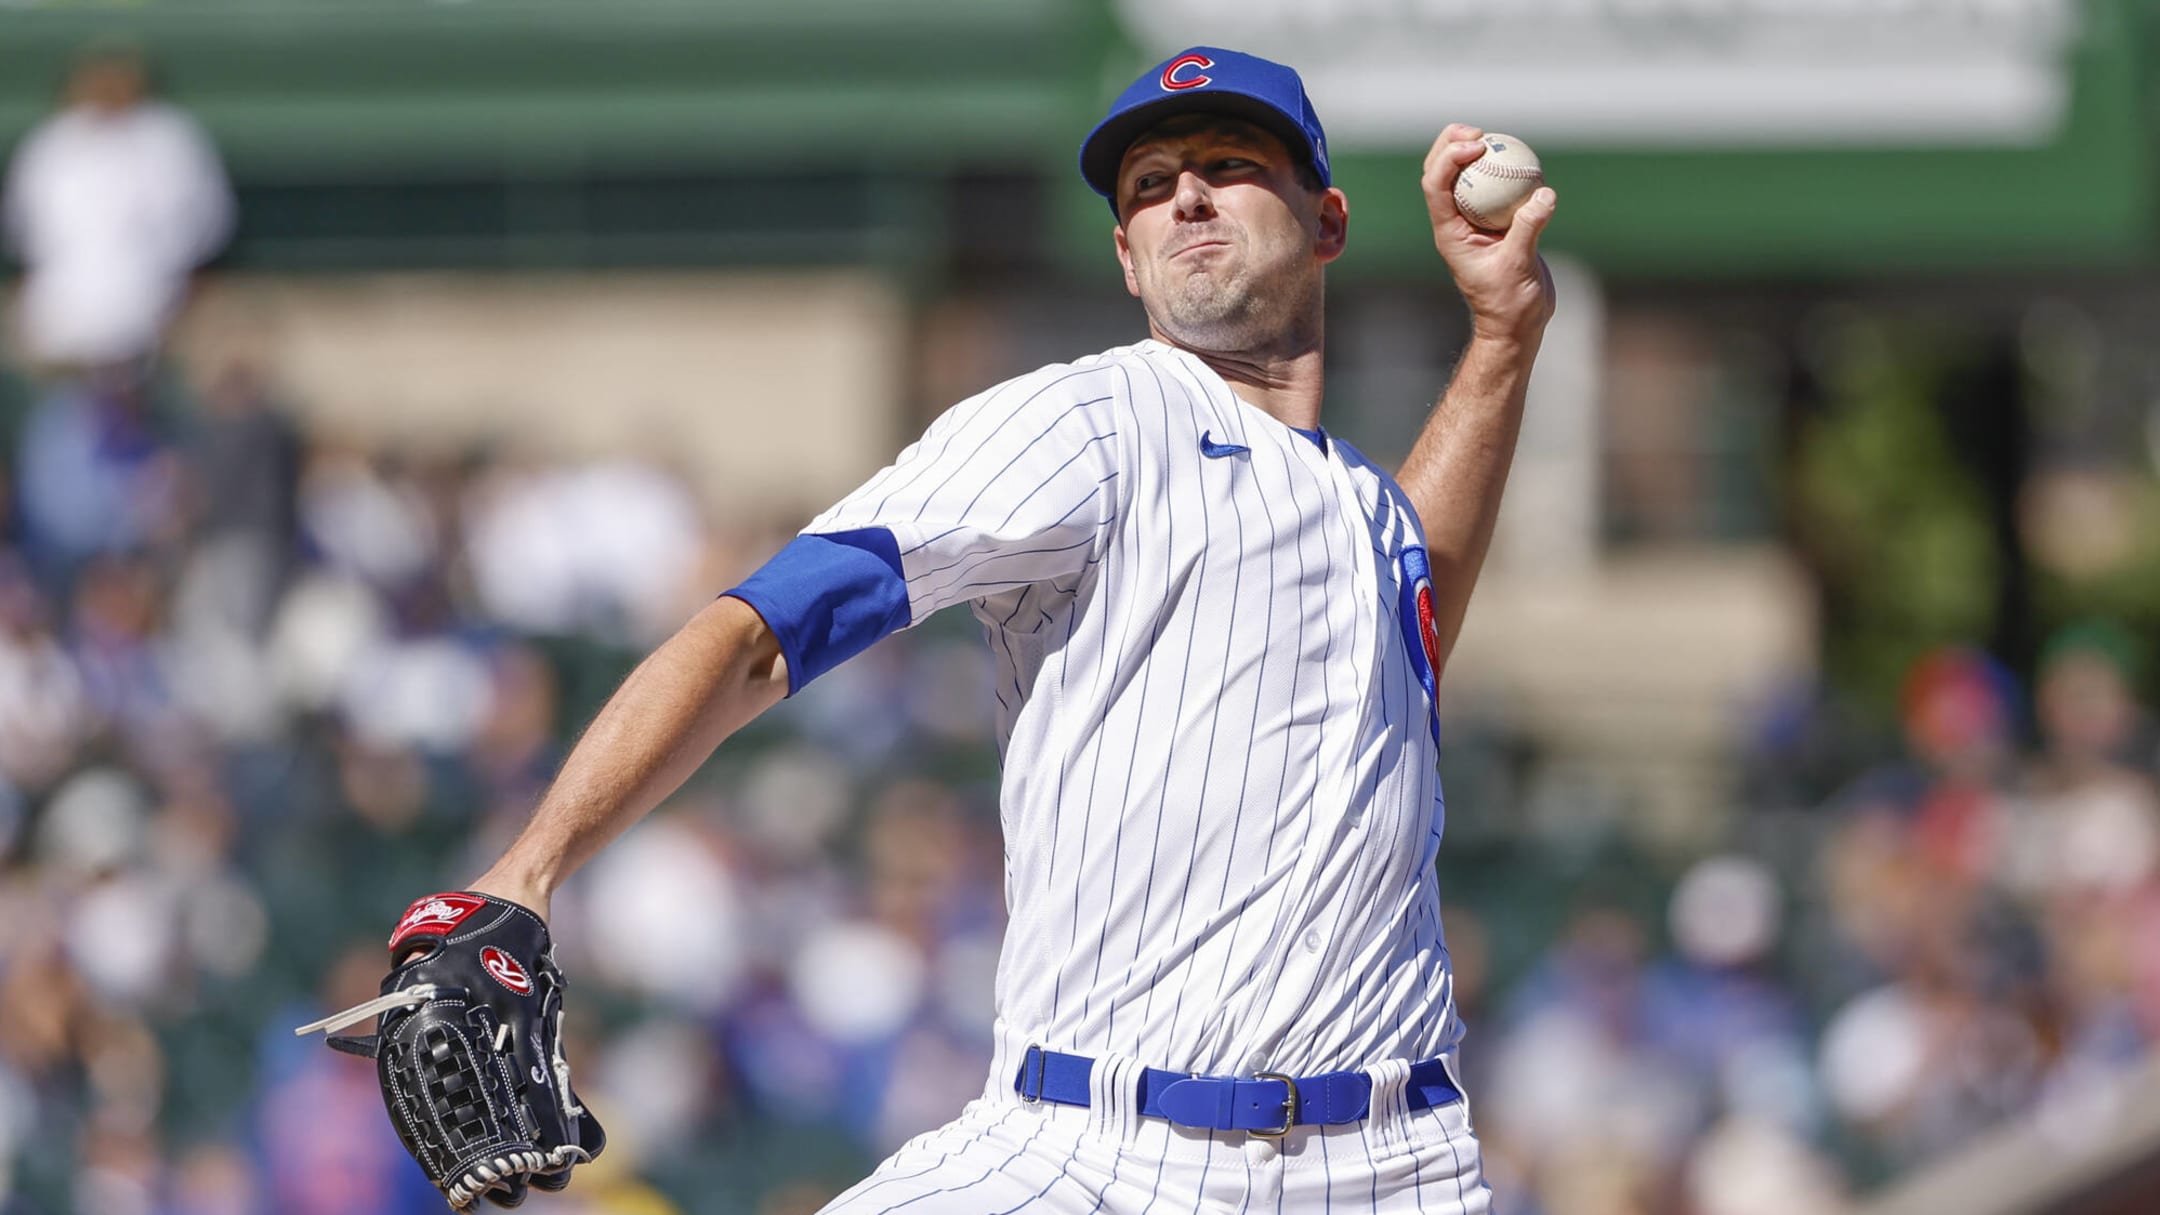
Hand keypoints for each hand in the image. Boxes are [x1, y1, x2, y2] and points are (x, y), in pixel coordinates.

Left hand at [1421, 124, 1557, 345]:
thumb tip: (1544, 193)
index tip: (1477, 144)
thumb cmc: (1510, 303)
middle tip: (1479, 131)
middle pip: (1440, 173)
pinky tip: (1521, 158)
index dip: (1448, 158)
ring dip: (1473, 152)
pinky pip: (1494, 188)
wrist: (1517, 323)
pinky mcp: (1495, 222)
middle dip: (1451, 144)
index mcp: (1449, 233)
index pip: (1436, 186)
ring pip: (1464, 177)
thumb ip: (1529, 228)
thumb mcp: (1519, 266)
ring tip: (1494, 135)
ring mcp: (1474, 221)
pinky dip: (1503, 170)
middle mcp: (1456, 223)